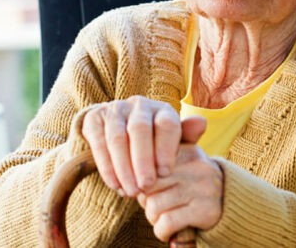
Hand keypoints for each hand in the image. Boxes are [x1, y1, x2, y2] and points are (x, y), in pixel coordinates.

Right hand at [80, 96, 198, 196]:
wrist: (122, 133)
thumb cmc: (155, 143)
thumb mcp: (174, 142)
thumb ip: (188, 136)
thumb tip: (201, 123)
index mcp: (162, 109)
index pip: (166, 123)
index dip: (166, 149)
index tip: (165, 173)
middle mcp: (139, 104)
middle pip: (140, 129)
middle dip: (143, 160)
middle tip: (146, 186)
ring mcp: (115, 109)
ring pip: (117, 137)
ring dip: (123, 167)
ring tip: (130, 191)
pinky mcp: (94, 118)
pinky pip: (98, 142)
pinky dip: (106, 166)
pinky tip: (115, 184)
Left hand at [137, 133, 222, 240]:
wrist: (230, 204)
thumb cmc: (193, 182)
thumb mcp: (183, 162)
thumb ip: (160, 154)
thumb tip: (126, 166)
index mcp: (188, 151)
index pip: (148, 163)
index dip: (142, 181)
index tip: (147, 188)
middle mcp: (198, 166)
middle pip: (147, 185)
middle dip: (145, 199)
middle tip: (155, 204)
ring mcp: (202, 188)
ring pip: (154, 206)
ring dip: (153, 218)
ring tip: (164, 216)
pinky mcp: (205, 211)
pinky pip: (167, 223)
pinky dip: (162, 231)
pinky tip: (168, 229)